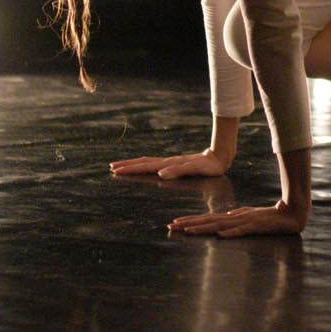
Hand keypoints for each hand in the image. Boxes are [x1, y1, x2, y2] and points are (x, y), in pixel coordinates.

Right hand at [109, 149, 228, 178]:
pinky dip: (144, 165)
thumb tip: (161, 174)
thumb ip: (178, 171)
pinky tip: (142, 167)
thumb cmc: (208, 166)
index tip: (116, 170)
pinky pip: (154, 164)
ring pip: (147, 162)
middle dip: (127, 165)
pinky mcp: (174, 164)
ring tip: (121, 166)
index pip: (145, 166)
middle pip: (143, 162)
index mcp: (169, 164)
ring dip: (133, 164)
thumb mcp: (195, 169)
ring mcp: (170, 162)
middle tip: (112, 167)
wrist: (219, 157)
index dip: (131, 168)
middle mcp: (167, 162)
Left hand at [167, 200, 306, 237]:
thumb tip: (221, 226)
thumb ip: (235, 220)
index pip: (207, 218)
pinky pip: (241, 231)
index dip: (190, 220)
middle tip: (171, 226)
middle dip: (189, 223)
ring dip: (203, 228)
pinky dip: (230, 233)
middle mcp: (234, 218)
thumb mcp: (248, 219)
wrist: (290, 214)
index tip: (174, 223)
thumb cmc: (269, 217)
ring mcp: (244, 222)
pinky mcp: (256, 227)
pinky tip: (220, 236)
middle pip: (207, 221)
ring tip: (187, 231)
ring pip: (219, 225)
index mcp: (231, 217)